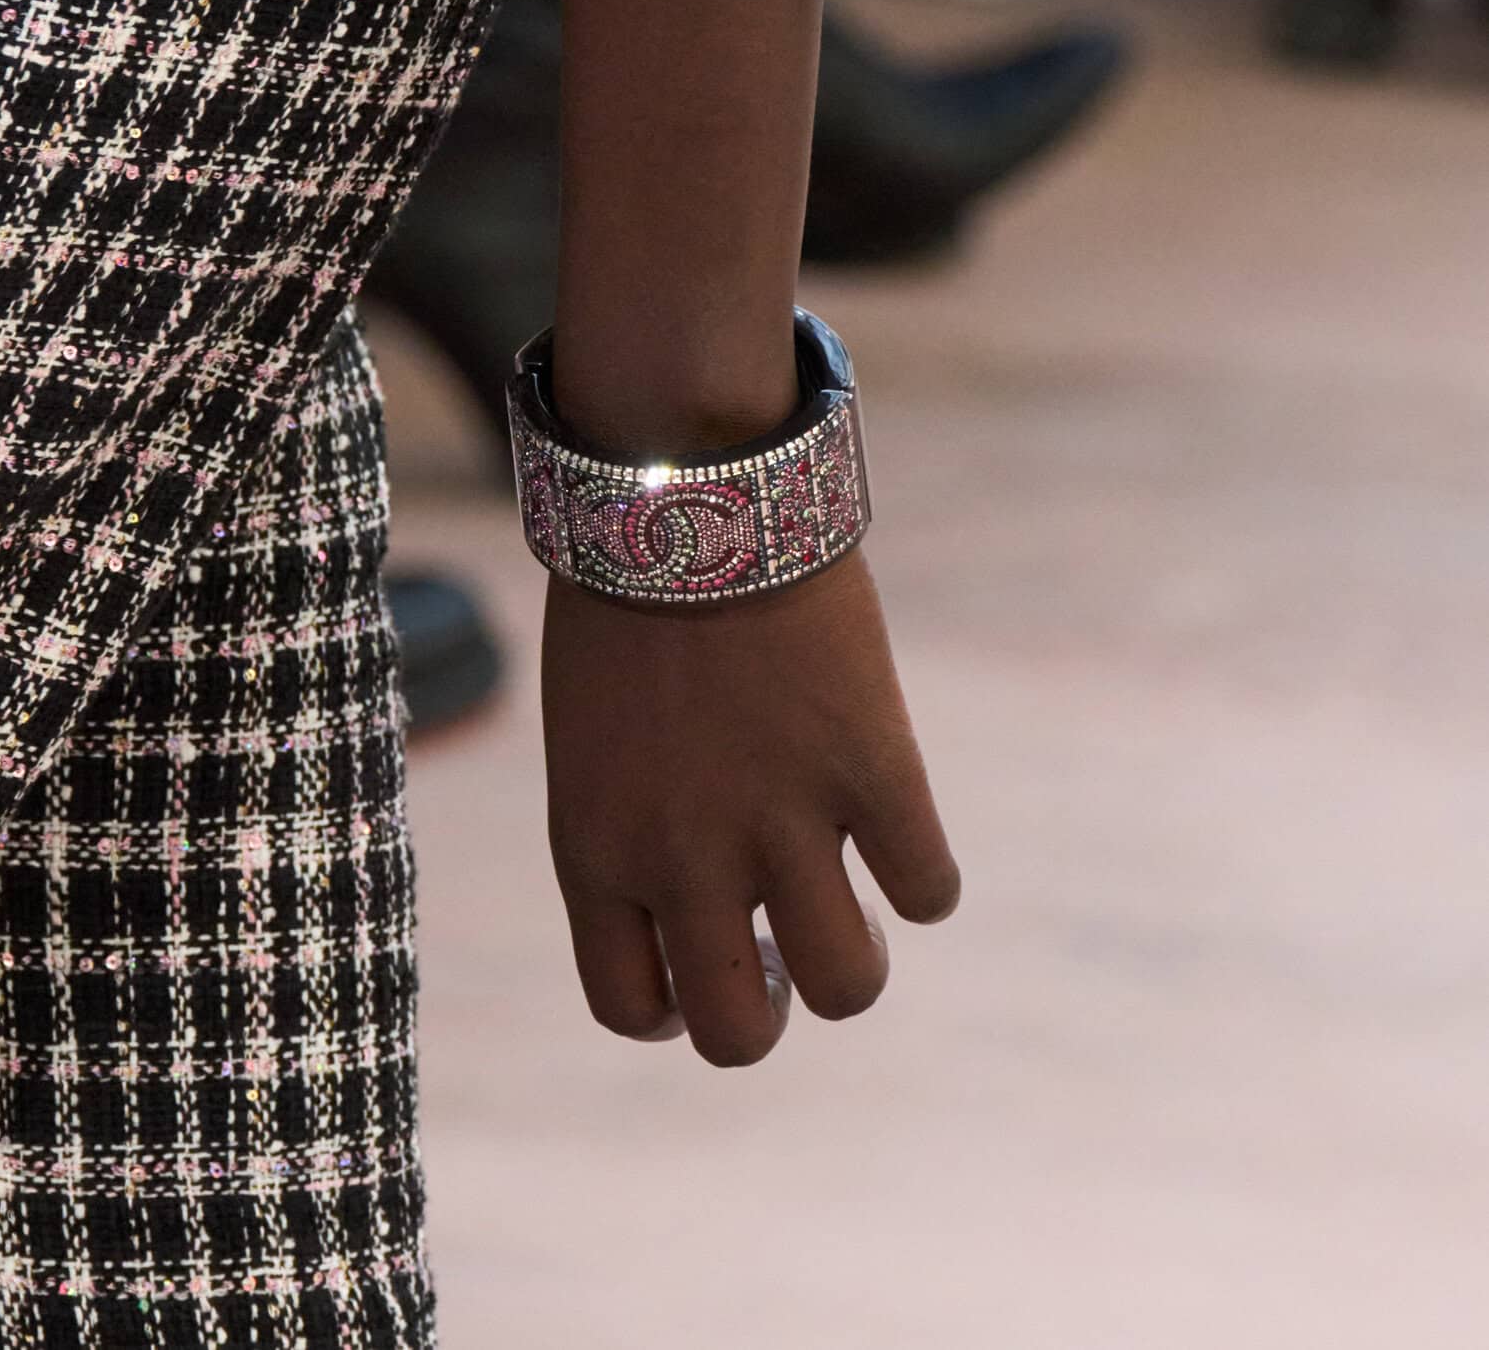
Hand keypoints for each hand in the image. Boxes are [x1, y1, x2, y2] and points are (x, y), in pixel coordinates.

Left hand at [542, 549, 958, 1068]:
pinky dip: (925, 875)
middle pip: (741, 1034)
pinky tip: (900, 826)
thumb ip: (632, 822)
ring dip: (855, 960)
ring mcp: (783, 823)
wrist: (688, 488)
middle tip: (784, 948)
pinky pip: (928, 886)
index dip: (676, 1008)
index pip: (630, 1006)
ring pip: (850, 986)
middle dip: (771, 1008)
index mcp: (597, 850)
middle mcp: (684, 860)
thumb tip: (697, 892)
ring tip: (850, 896)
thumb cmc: (628, 590)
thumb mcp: (595, 731)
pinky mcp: (873, 771)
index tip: (707, 963)